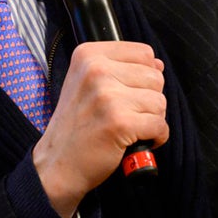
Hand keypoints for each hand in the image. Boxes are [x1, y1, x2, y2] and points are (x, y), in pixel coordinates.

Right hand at [32, 41, 167, 217]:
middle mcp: (96, 70)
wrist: (57, 164)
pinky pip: (160, 125)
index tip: (128, 93)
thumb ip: (121, 68)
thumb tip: (158, 65)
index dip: (144, 76)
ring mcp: (107, 96)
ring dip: (151, 120)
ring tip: (129, 128)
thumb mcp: (87, 84)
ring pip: (160, 102)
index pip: (144, 53)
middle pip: (155, 78)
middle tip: (127, 115)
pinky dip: (155, 138)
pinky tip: (135, 141)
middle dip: (149, 100)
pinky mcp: (119, 122)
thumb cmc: (76, 126)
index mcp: (89, 55)